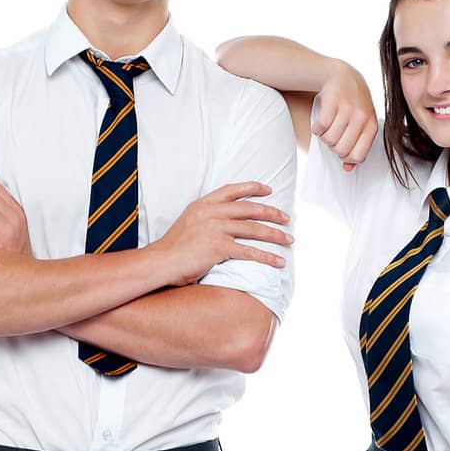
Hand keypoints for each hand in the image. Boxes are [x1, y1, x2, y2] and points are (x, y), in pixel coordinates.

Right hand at [154, 182, 293, 287]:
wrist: (160, 262)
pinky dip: (266, 257)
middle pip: (249, 209)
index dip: (253, 188)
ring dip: (275, 235)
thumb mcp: (188, 222)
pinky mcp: (219, 247)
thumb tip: (222, 221)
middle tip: (287, 218)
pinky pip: (249, 251)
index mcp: (203, 204)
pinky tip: (278, 262)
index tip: (269, 190)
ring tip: (289, 240)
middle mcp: (211, 212)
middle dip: (272, 213)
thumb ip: (205, 217)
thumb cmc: (172, 248)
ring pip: (253, 229)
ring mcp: (215, 228)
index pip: (232, 190)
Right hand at [313, 62, 378, 172]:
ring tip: (327, 130)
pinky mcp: (332, 102)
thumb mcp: (362, 123)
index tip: (342, 149)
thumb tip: (347, 168)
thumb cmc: (354, 104)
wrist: (344, 76)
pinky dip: (316, 129)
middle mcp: (361, 117)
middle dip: (333, 147)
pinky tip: (320, 124)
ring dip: (324, 138)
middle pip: (341, 149)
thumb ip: (357, 145)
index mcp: (371, 125)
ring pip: (329, 140)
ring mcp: (347, 108)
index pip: (358, 156)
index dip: (346, 156)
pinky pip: (320, 128)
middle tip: (332, 138)